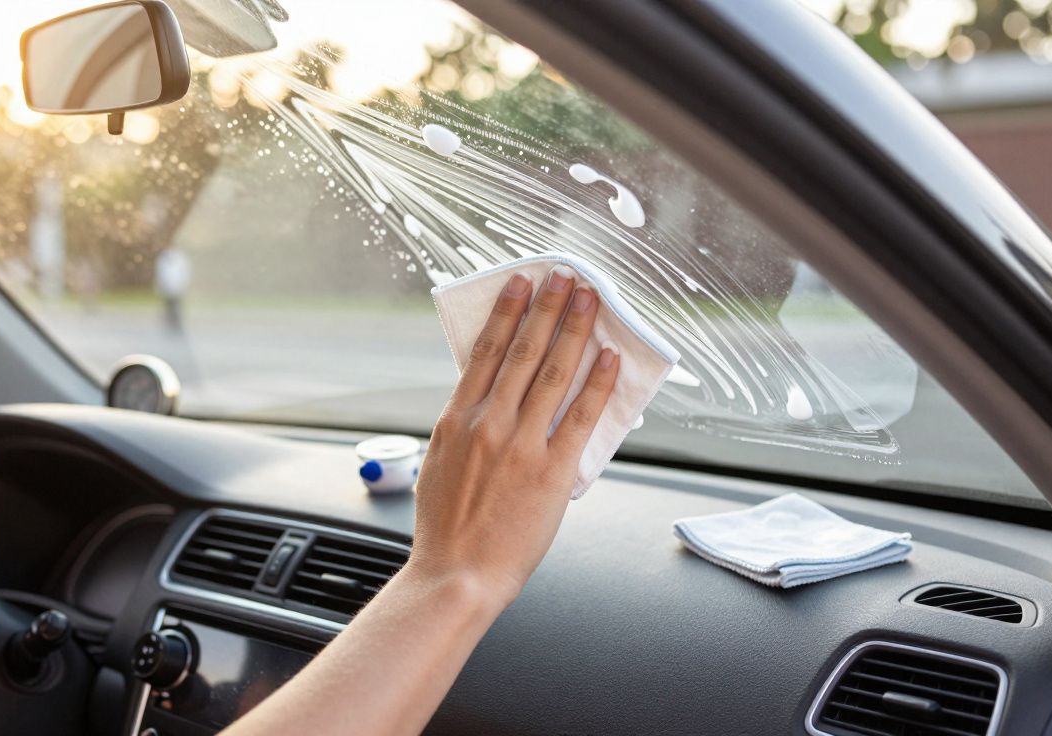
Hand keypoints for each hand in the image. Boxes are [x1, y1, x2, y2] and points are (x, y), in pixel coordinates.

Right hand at [410, 266, 618, 607]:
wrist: (457, 574)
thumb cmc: (447, 527)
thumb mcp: (442, 461)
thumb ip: (464, 425)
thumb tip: (489, 396)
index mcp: (457, 419)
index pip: (485, 351)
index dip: (508, 312)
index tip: (523, 283)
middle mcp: (489, 424)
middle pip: (523, 351)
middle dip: (548, 308)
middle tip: (566, 276)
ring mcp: (521, 446)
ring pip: (552, 374)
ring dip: (574, 331)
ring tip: (590, 300)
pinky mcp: (551, 472)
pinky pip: (580, 418)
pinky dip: (597, 384)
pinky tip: (609, 358)